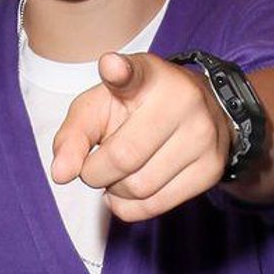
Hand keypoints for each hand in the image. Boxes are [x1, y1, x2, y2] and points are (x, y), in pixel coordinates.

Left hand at [51, 52, 233, 221]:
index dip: (119, 71)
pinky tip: (129, 189)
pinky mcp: (212, 168)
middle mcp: (181, 99)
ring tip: (119, 173)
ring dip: (115, 191)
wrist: (197, 113)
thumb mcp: (99, 108)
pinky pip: (156, 206)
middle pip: (123, 158)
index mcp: (148, 75)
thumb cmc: (136, 108)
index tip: (111, 66)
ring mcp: (202, 134)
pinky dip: (130, 207)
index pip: (133, 73)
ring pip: (139, 187)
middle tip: (95, 166)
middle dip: (95, 172)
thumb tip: (61, 174)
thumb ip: (73, 135)